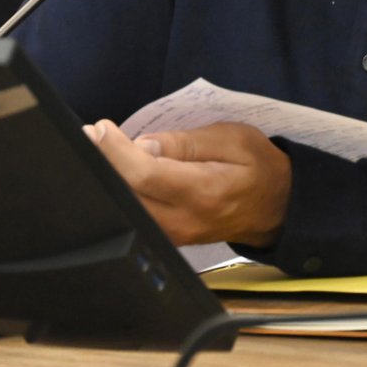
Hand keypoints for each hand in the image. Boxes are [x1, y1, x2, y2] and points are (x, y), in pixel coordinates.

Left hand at [85, 120, 290, 247]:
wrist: (278, 207)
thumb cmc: (258, 166)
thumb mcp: (232, 139)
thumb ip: (186, 143)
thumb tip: (144, 144)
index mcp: (203, 191)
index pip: (146, 174)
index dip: (116, 151)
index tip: (99, 129)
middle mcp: (185, 219)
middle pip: (128, 196)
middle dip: (103, 164)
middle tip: (88, 135)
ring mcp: (176, 235)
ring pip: (127, 211)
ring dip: (109, 180)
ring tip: (97, 149)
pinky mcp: (171, 238)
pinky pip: (136, 218)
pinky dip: (121, 195)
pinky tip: (114, 172)